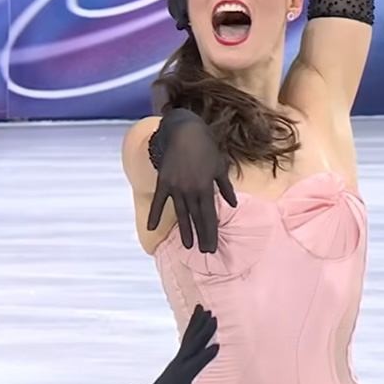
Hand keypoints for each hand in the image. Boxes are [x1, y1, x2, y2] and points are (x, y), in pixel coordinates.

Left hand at [131, 305, 219, 383]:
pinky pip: (188, 342)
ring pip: (189, 339)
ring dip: (198, 324)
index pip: (195, 365)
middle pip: (192, 345)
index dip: (205, 357)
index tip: (217, 345)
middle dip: (203, 331)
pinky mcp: (178, 363)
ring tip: (206, 309)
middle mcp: (178, 366)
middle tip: (213, 316)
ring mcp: (177, 363)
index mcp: (181, 379)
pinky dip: (194, 331)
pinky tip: (200, 324)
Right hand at [147, 109, 237, 252]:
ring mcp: (175, 187)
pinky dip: (155, 214)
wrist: (184, 132)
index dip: (211, 232)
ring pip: (180, 214)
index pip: (209, 216)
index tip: (213, 246)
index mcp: (205, 187)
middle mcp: (190, 190)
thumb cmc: (206, 148)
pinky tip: (151, 228)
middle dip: (201, 236)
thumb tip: (232, 204)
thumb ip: (225, 187)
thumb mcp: (219, 167)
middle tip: (204, 251)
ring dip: (184, 230)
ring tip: (187, 246)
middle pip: (196, 218)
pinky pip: (159, 202)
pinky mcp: (163, 182)